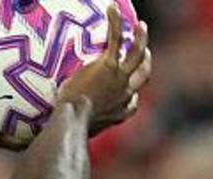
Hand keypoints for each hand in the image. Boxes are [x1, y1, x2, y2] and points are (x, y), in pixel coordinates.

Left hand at [57, 6, 150, 134]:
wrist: (73, 120)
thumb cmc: (72, 127)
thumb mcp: (82, 130)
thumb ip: (84, 126)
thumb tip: (67, 132)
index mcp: (121, 111)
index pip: (133, 101)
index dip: (132, 94)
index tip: (127, 91)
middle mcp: (126, 94)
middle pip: (144, 74)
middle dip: (145, 62)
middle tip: (144, 51)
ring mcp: (119, 78)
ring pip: (137, 54)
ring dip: (140, 38)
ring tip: (140, 26)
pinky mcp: (108, 65)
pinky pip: (116, 39)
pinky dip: (115, 23)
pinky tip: (112, 9)